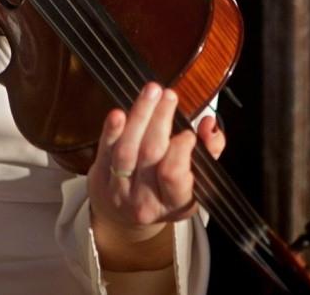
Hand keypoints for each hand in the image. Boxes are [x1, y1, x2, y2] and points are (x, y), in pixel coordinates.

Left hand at [88, 82, 225, 270]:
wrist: (124, 218)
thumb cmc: (166, 191)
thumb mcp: (195, 181)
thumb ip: (208, 150)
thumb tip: (209, 123)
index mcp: (176, 202)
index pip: (174, 174)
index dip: (181, 149)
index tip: (188, 131)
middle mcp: (146, 200)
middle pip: (150, 154)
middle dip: (160, 120)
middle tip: (169, 95)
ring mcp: (120, 190)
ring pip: (127, 150)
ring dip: (139, 116)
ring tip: (151, 92)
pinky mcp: (100, 177)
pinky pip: (105, 150)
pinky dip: (111, 130)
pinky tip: (119, 113)